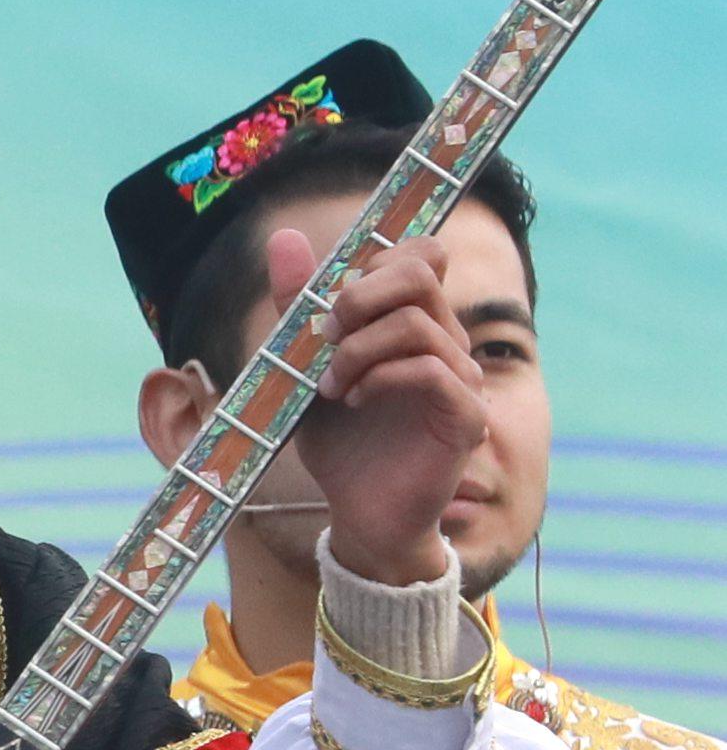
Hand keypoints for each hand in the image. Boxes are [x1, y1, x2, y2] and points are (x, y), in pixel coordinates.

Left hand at [268, 220, 474, 588]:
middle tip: (321, 334)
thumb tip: (283, 237)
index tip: (328, 299)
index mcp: (415, 322)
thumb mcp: (303, 367)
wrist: (360, 512)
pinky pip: (433, 373)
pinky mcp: (465, 417)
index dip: (374, 259)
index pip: (421, 254)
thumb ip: (297, 306)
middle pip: (421, 271)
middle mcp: (447, 342)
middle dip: (359, 293)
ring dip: (357, 348)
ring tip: (328, 385)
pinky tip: (353, 401)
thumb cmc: (339, 438)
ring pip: (419, 323)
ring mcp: (463, 378)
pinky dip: (381, 378)